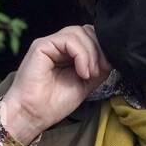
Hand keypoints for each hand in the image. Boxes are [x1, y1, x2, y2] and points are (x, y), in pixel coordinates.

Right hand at [0, 25, 110, 144]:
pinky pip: (68, 40)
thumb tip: (112, 58)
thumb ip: (97, 69)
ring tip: (89, 74)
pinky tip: (82, 72)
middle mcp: (58, 45)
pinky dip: (81, 54)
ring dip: (91, 54)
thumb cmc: (54, 104)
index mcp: (68, 53)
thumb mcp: (85, 85)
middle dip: (99, 50)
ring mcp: (50, 44)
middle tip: (99, 72)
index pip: (90, 37)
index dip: (102, 48)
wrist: (33, 115)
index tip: (107, 68)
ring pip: (79, 33)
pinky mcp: (42, 45)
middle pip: (86, 31)